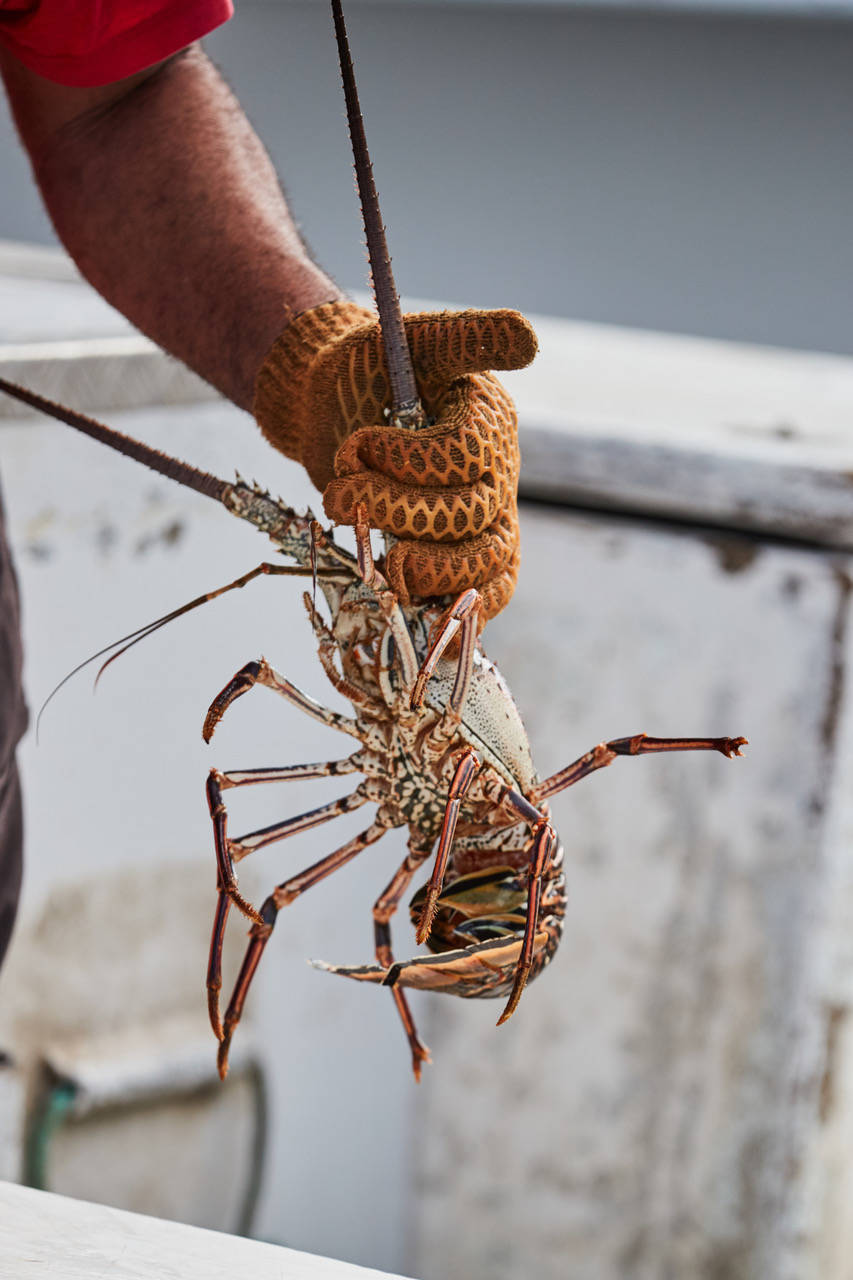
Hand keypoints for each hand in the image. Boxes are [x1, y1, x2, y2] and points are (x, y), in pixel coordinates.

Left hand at [253, 300, 536, 621]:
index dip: (408, 461)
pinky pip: (482, 598)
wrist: (334, 409)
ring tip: (380, 562)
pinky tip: (427, 620)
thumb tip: (526, 337)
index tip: (358, 443)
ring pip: (482, 566)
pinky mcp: (461, 559)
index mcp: (487, 424)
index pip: (464, 457)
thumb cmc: (371, 371)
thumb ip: (467, 335)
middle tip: (340, 496)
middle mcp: (494, 476)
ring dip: (425, 570)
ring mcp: (483, 523)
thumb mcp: (414, 341)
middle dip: (399, 511)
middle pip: (470, 516)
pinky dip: (459, 615)